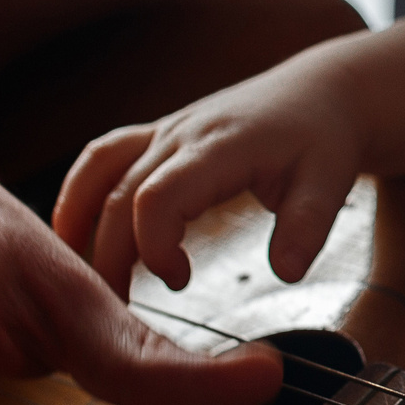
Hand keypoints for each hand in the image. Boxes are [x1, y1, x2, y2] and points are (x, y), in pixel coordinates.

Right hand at [53, 52, 366, 294]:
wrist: (321, 91)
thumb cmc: (325, 138)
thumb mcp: (332, 181)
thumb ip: (310, 225)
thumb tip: (287, 273)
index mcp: (220, 146)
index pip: (159, 195)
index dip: (153, 244)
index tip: (177, 282)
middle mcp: (181, 134)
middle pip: (120, 194)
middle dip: (111, 256)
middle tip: (124, 313)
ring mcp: (165, 131)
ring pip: (101, 172)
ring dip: (81, 223)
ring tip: (83, 280)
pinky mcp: (159, 135)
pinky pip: (104, 157)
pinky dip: (81, 192)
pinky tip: (72, 233)